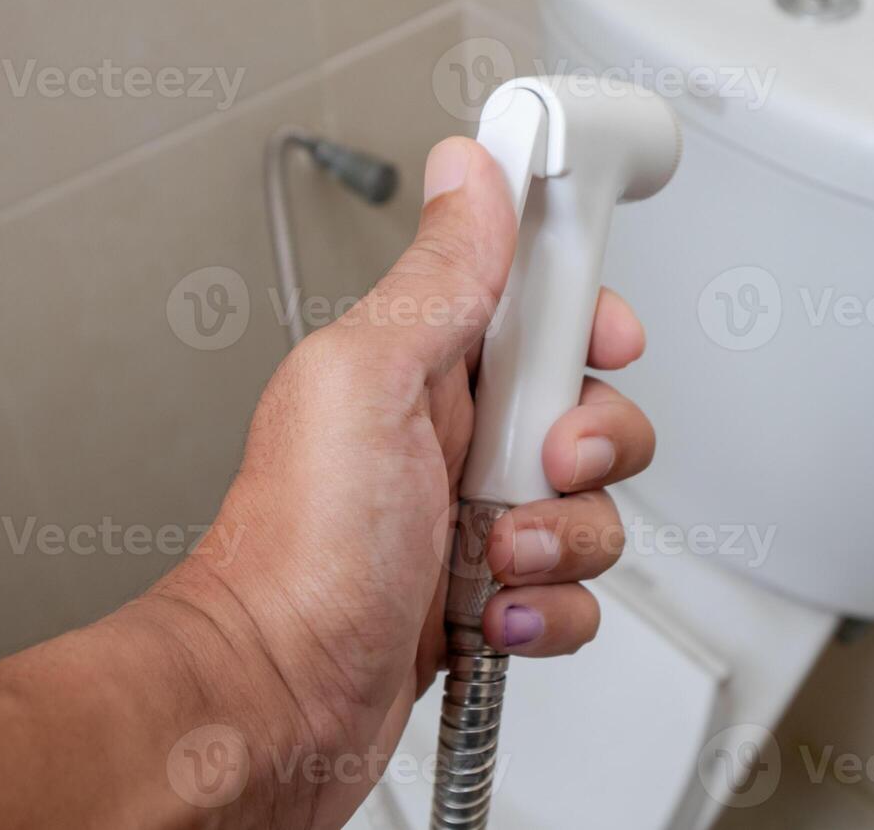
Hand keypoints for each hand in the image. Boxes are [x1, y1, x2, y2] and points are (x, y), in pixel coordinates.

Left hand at [153, 136, 656, 826]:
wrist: (273, 703)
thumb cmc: (295, 552)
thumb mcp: (366, 383)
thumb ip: (435, 279)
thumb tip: (468, 170)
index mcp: (425, 360)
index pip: (540, 294)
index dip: (587, 310)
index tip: (599, 337)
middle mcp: (456, 432)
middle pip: (591, 404)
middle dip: (588, 444)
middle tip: (537, 464)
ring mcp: (476, 516)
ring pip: (594, 505)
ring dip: (560, 541)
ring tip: (488, 560)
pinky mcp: (491, 592)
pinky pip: (576, 589)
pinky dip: (546, 611)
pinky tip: (488, 614)